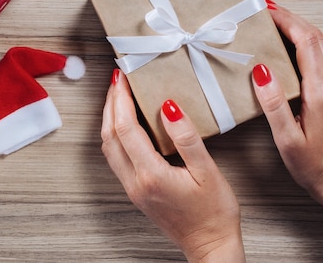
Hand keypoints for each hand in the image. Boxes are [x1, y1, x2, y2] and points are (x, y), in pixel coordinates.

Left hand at [101, 69, 243, 262]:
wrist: (210, 245)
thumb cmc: (214, 213)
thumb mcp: (207, 172)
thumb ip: (187, 138)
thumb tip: (169, 108)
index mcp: (151, 175)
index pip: (126, 128)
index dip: (122, 98)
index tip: (124, 77)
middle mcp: (135, 182)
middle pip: (110, 135)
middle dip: (111, 104)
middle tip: (117, 80)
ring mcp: (133, 188)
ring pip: (109, 147)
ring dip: (110, 119)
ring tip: (119, 96)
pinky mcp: (136, 191)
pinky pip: (116, 157)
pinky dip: (116, 134)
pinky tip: (126, 124)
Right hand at [252, 4, 322, 200]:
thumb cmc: (313, 165)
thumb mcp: (287, 139)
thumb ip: (273, 103)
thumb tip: (261, 69)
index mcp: (322, 92)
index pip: (306, 41)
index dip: (286, 21)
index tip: (266, 10)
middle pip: (317, 36)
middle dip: (292, 18)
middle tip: (267, 9)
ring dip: (303, 27)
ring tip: (279, 21)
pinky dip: (311, 41)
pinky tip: (296, 44)